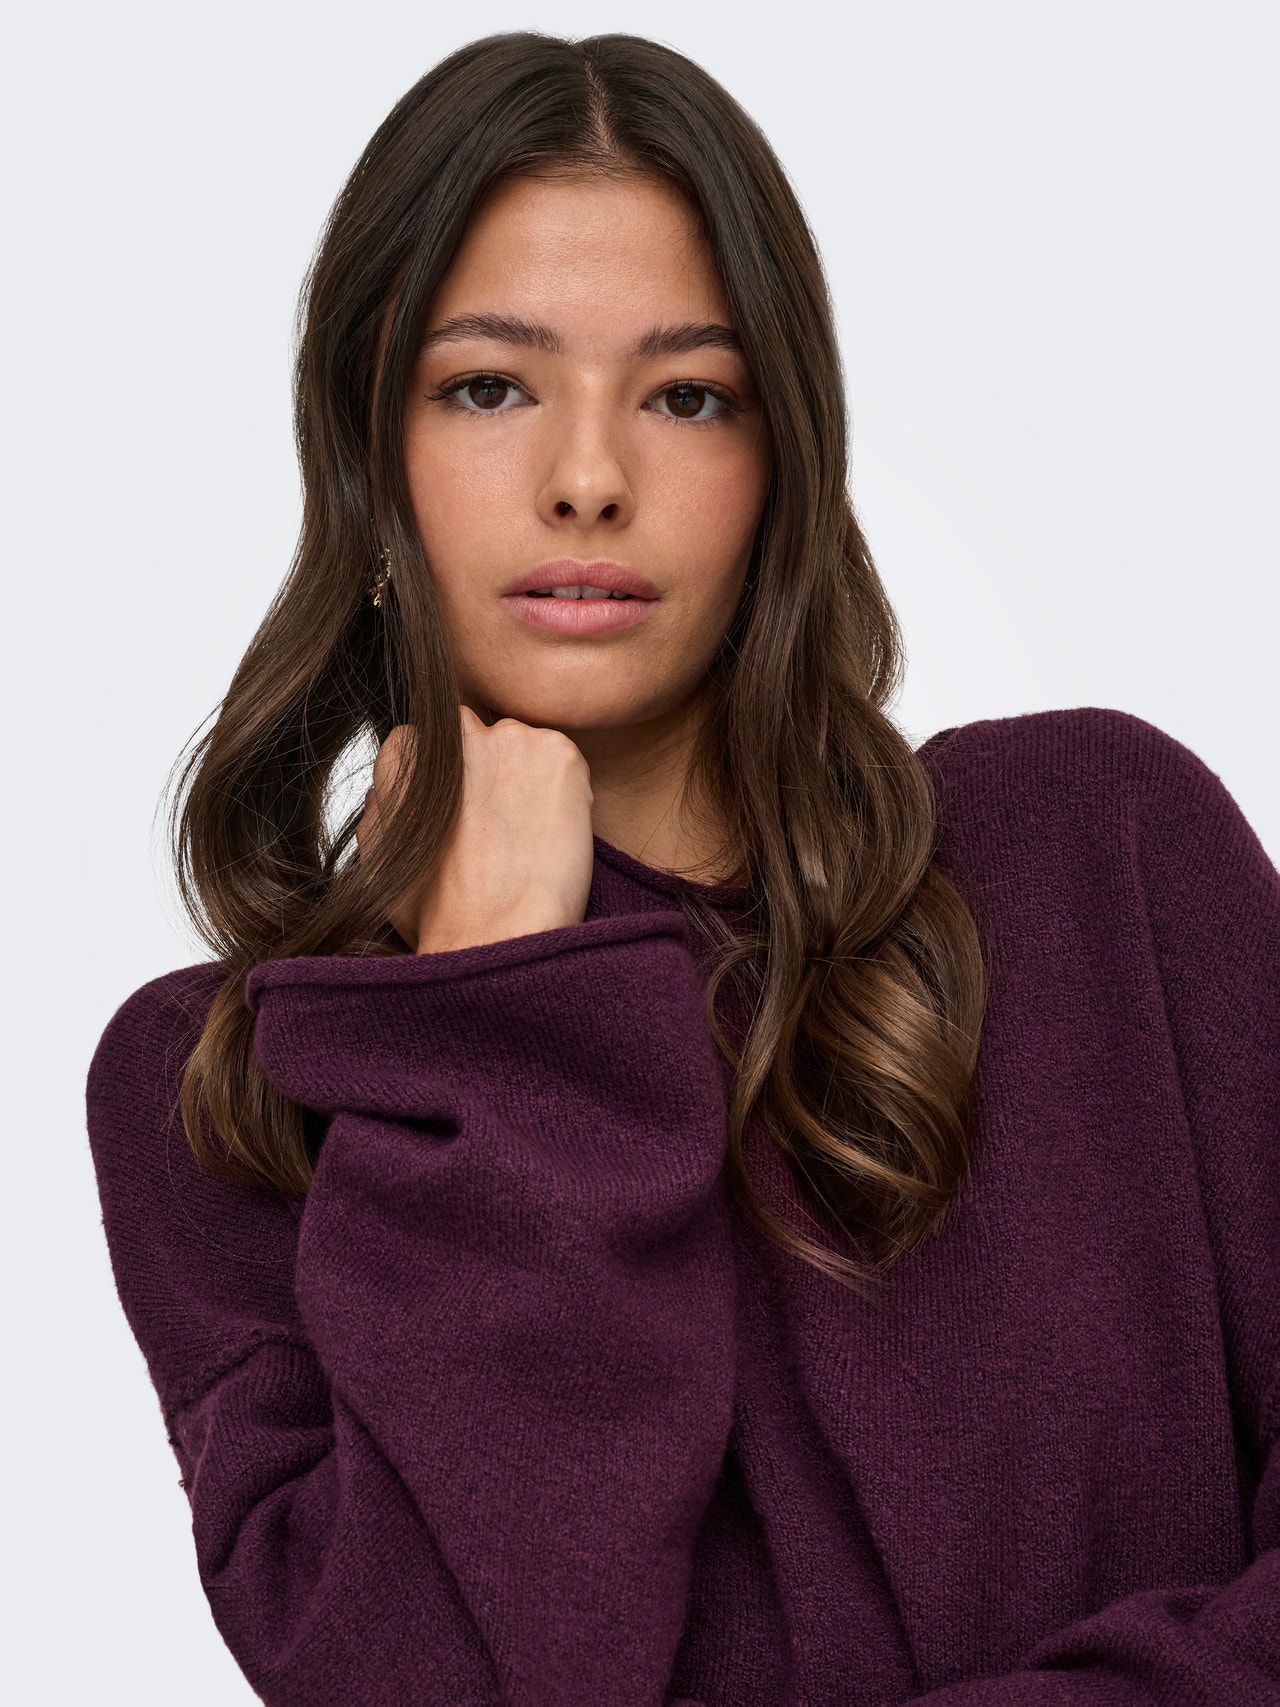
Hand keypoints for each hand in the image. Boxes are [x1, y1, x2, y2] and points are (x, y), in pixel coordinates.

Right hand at [356, 707, 594, 953]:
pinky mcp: (558, 752)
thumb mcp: (379, 863)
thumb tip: (383, 794)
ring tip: (527, 835)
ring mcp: (511, 739)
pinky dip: (563, 789)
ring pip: (522, 746)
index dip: (449, 777)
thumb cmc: (440, 914)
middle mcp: (457, 734)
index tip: (462, 810)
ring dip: (527, 778)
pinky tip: (552, 832)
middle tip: (499, 824)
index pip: (428, 739)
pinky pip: (562, 760)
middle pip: (475, 734)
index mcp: (409, 755)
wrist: (499, 935)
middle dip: (486, 768)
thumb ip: (380, 813)